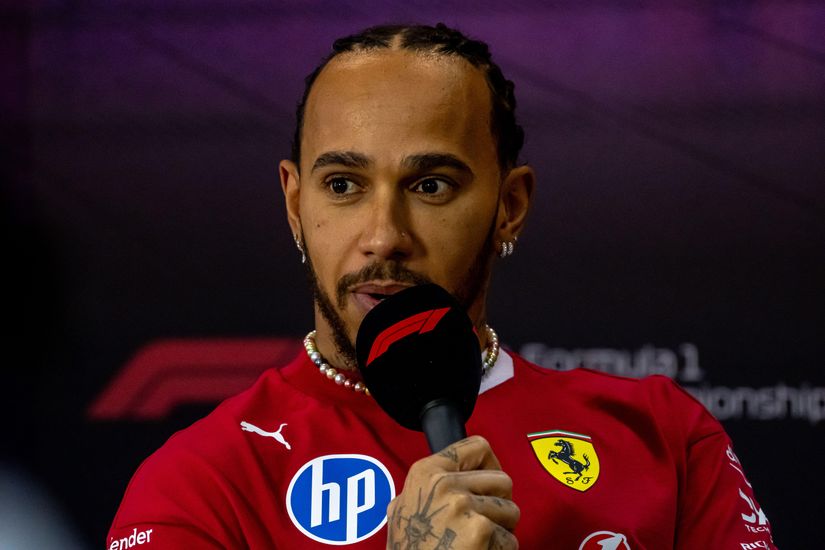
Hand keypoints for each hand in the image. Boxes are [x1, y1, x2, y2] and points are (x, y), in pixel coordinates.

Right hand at [386, 435, 518, 548]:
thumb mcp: (402, 513)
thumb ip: (423, 491)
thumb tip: (436, 479)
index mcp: (425, 472)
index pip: (478, 446)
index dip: (490, 466)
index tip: (488, 484)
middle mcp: (443, 483)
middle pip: (503, 480)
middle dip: (499, 506)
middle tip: (482, 526)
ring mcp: (462, 504)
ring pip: (511, 510)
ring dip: (502, 532)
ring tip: (477, 545)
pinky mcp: (481, 529)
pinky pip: (510, 539)